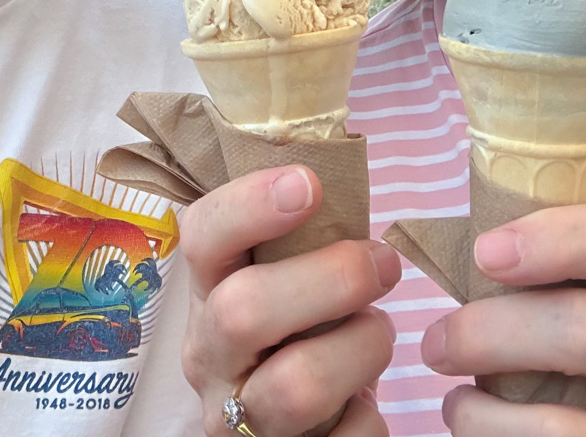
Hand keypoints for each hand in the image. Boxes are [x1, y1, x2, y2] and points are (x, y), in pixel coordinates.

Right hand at [182, 164, 400, 435]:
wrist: (285, 431)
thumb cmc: (299, 338)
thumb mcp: (286, 286)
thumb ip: (303, 244)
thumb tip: (346, 174)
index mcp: (209, 295)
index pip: (201, 238)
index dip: (248, 205)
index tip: (309, 184)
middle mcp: (209, 357)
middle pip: (243, 312)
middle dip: (330, 280)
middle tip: (384, 266)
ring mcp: (236, 421)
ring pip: (295, 387)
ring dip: (361, 349)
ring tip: (377, 334)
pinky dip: (369, 417)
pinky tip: (366, 403)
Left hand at [421, 204, 585, 436]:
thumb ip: (574, 266)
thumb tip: (479, 224)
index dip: (560, 238)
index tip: (487, 250)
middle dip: (494, 329)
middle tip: (437, 339)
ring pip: (558, 421)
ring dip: (481, 405)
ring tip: (455, 394)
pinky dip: (489, 434)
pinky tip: (476, 419)